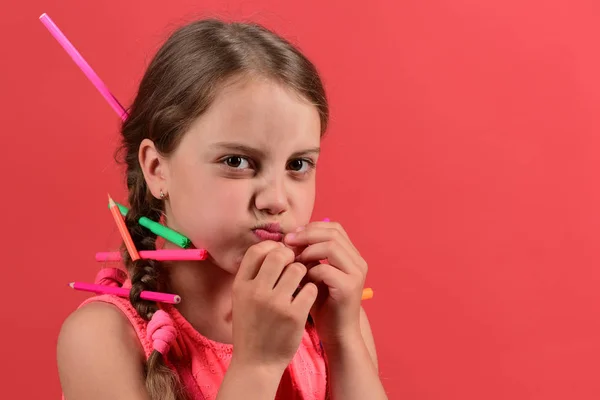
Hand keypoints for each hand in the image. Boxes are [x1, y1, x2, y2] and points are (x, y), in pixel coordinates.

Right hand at [231, 240, 317, 372]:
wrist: (256, 364)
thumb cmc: (251, 329)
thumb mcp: (241, 300)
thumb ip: (253, 276)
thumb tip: (273, 248)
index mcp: (241, 285)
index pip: (257, 251)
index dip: (272, 248)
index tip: (280, 255)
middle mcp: (256, 291)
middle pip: (279, 254)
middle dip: (290, 257)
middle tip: (294, 266)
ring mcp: (276, 303)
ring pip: (298, 269)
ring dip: (303, 273)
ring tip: (301, 283)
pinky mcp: (294, 315)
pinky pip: (310, 288)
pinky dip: (311, 290)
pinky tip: (306, 297)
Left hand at [284, 221, 367, 346]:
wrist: (337, 333)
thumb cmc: (322, 304)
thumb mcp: (315, 274)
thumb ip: (309, 256)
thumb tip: (289, 237)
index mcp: (352, 256)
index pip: (334, 228)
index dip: (312, 227)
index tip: (292, 236)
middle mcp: (358, 262)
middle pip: (333, 233)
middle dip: (307, 235)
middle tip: (287, 242)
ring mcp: (356, 274)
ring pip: (331, 246)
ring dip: (308, 250)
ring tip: (293, 260)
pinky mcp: (349, 288)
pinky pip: (326, 269)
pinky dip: (310, 271)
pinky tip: (301, 279)